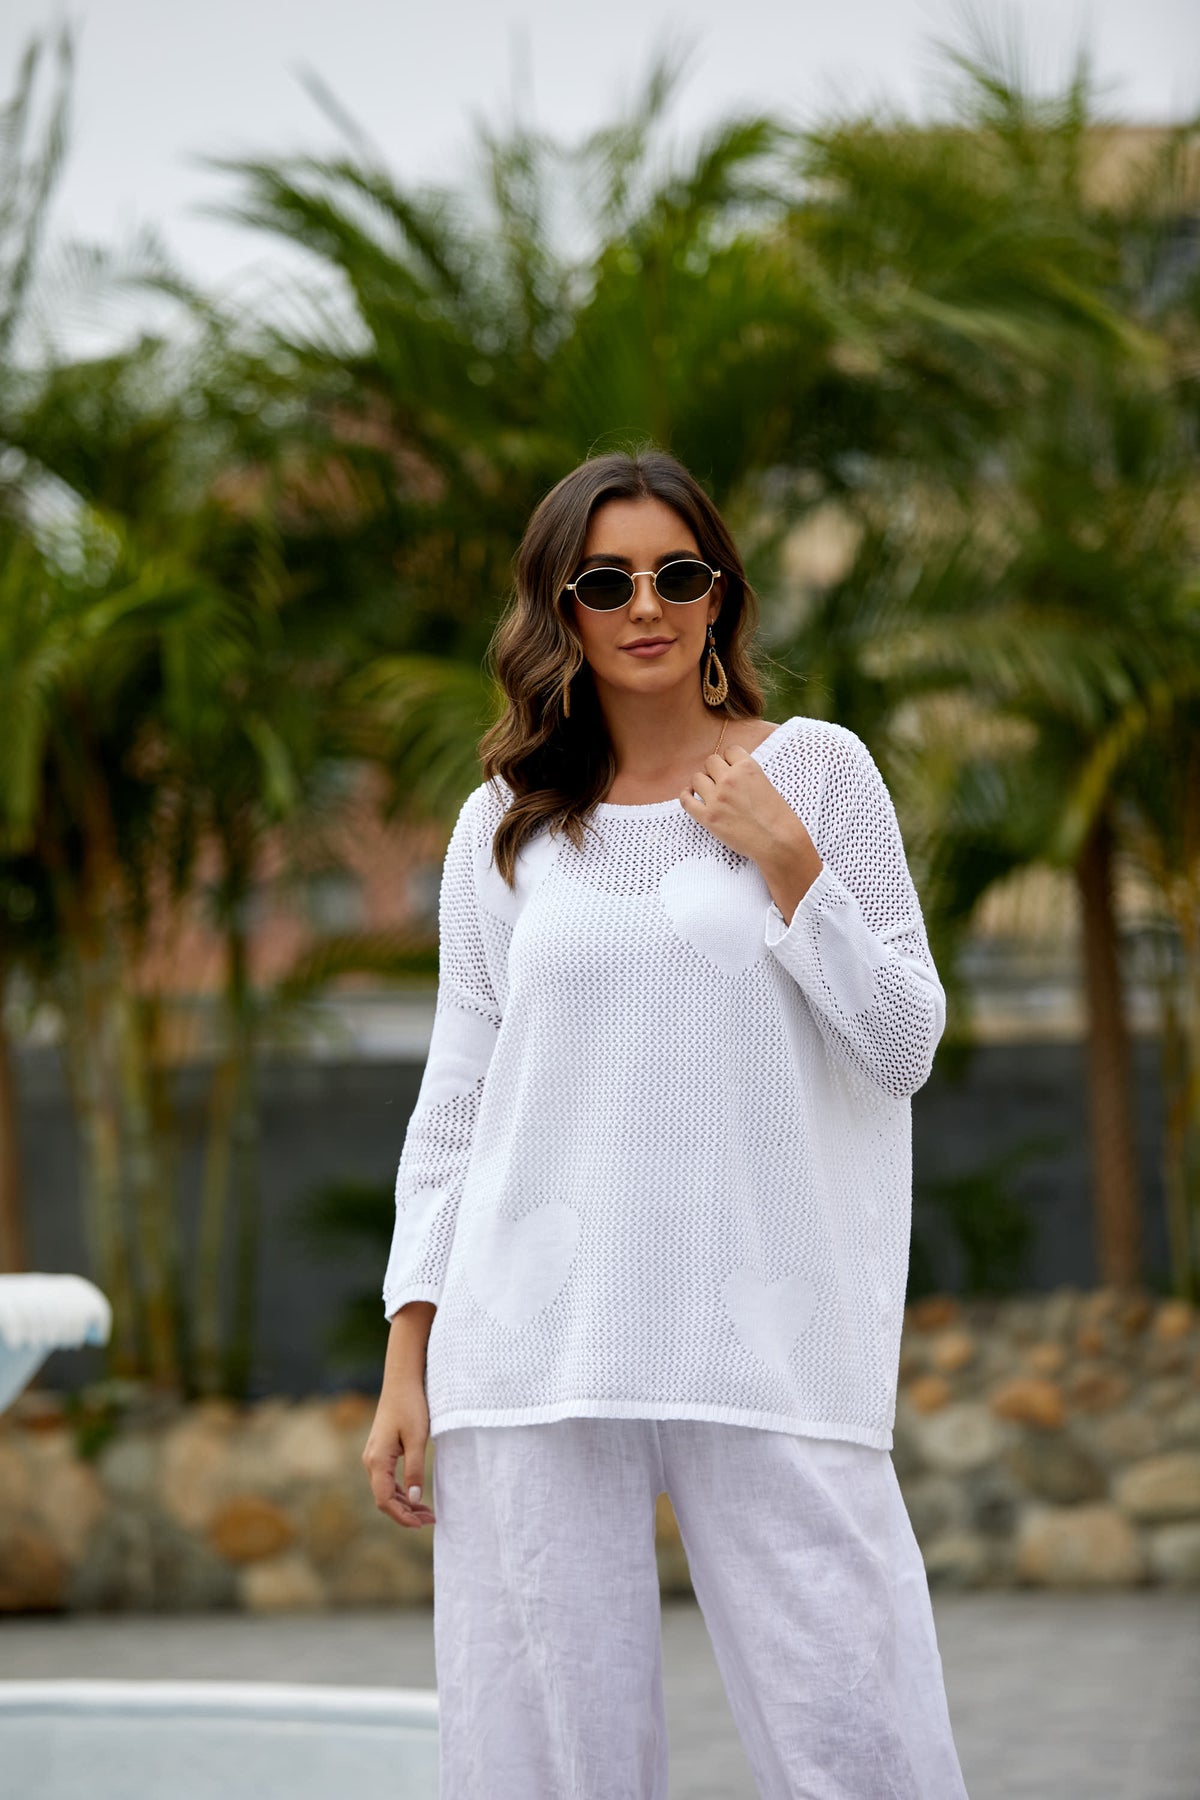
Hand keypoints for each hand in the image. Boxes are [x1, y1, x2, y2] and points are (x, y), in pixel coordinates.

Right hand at [362, 1385, 436, 1528]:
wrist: (401, 1382)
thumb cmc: (410, 1407)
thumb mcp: (417, 1439)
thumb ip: (415, 1470)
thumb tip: (414, 1499)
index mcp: (377, 1460)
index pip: (384, 1500)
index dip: (402, 1516)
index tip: (421, 1524)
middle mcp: (370, 1461)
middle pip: (384, 1498)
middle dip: (405, 1513)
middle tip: (430, 1520)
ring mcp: (373, 1456)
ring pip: (385, 1490)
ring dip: (404, 1503)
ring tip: (427, 1512)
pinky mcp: (380, 1452)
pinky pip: (387, 1479)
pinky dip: (401, 1490)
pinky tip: (415, 1495)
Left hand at [680, 741, 823, 920]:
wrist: (779, 842)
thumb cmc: (778, 817)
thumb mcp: (766, 784)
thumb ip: (747, 775)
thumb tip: (730, 772)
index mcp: (748, 768)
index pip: (729, 750)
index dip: (730, 759)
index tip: (731, 768)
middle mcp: (730, 779)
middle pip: (710, 761)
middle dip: (715, 770)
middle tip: (721, 782)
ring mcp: (717, 798)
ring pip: (697, 778)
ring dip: (702, 783)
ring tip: (709, 791)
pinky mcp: (708, 817)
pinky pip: (686, 800)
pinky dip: (686, 796)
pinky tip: (691, 796)